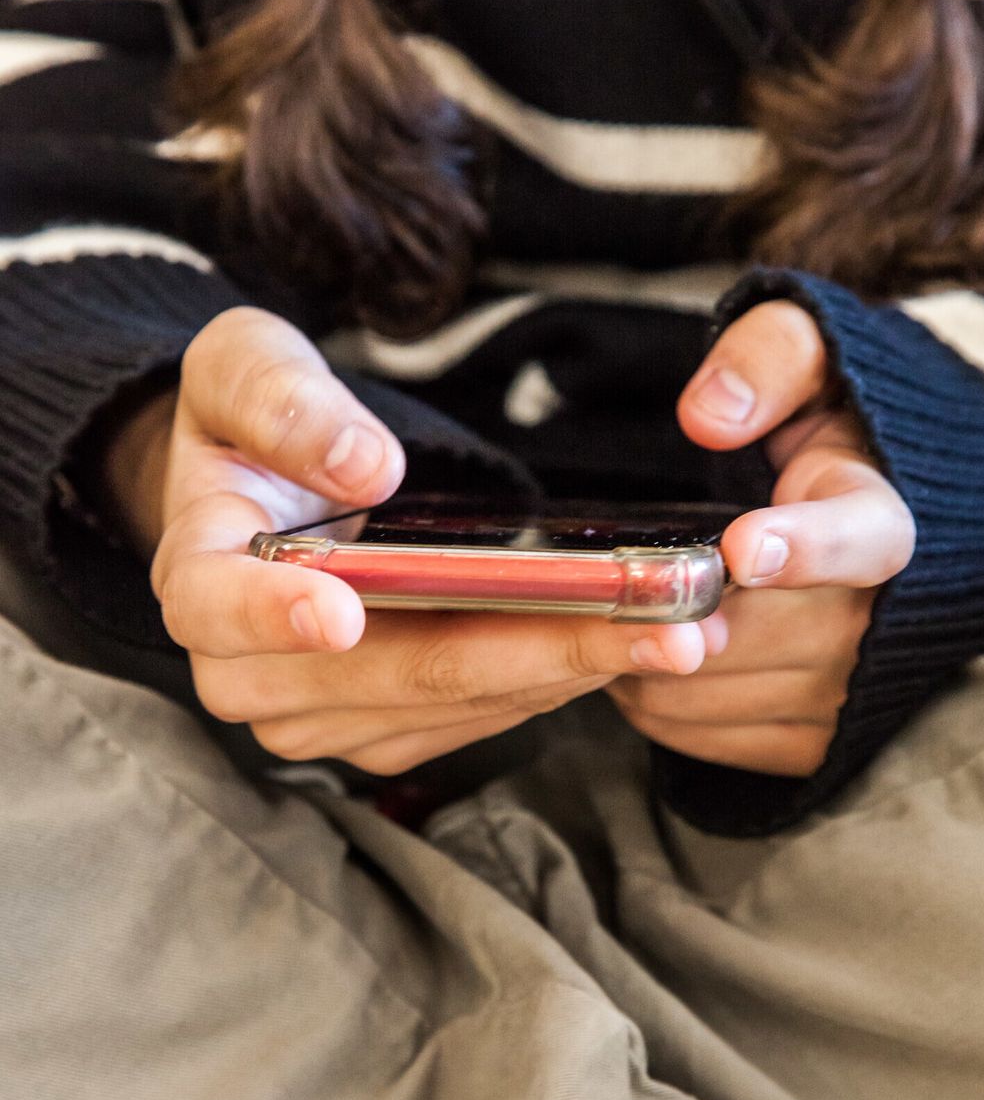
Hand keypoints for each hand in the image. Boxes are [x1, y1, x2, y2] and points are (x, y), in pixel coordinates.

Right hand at [109, 306, 718, 773]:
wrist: (264, 493)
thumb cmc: (254, 425)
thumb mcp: (246, 367)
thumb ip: (286, 404)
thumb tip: (364, 468)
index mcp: (199, 576)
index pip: (222, 608)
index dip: (279, 616)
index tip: (342, 611)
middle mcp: (246, 670)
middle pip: (388, 675)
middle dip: (526, 652)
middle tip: (651, 629)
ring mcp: (315, 715)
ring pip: (445, 708)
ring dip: (561, 675)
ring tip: (668, 637)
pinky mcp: (377, 731)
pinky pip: (469, 722)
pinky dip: (546, 686)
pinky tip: (619, 650)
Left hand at [609, 300, 915, 776]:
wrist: (832, 514)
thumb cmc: (810, 430)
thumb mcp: (802, 357)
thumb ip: (767, 363)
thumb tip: (713, 414)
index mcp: (879, 517)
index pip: (861, 541)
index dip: (801, 548)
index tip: (741, 547)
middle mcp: (878, 616)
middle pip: (776, 636)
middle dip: (689, 618)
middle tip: (623, 590)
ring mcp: (845, 687)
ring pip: (725, 694)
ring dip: (655, 664)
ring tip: (624, 618)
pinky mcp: (806, 739)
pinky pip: (711, 739)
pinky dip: (658, 707)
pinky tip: (639, 660)